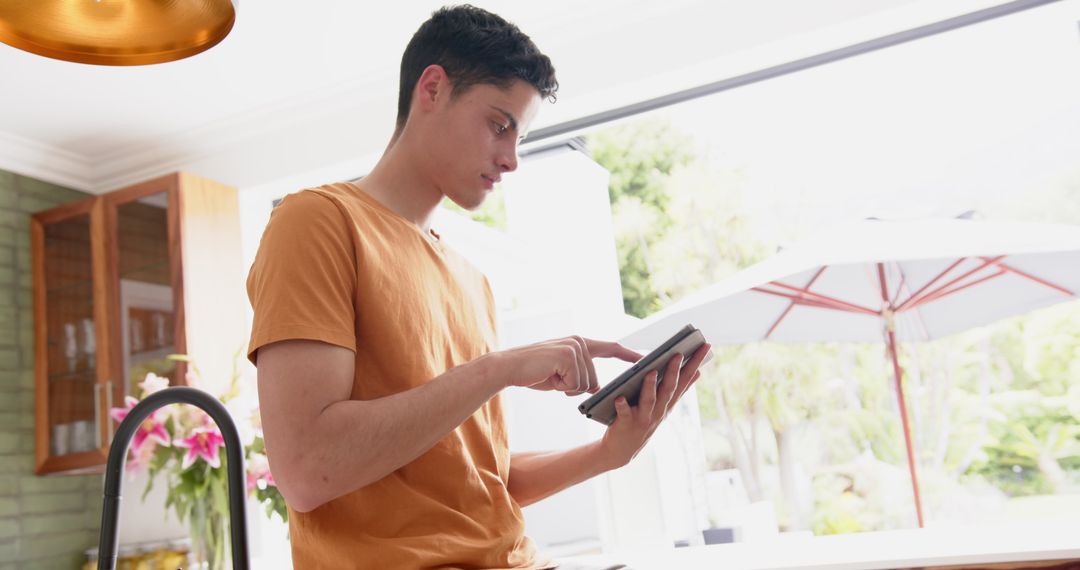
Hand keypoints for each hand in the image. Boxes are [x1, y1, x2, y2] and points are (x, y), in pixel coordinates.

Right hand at [496, 336, 641, 395]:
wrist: (509, 367)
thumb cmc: (534, 373)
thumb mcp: (563, 377)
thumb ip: (581, 377)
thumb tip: (598, 387)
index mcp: (580, 344)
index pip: (610, 349)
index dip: (628, 355)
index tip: (644, 359)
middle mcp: (579, 342)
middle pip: (593, 380)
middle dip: (573, 388)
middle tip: (554, 378)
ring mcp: (574, 347)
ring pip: (585, 384)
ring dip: (566, 387)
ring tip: (549, 376)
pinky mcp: (568, 356)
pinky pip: (575, 384)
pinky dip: (561, 387)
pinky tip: (548, 376)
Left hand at [598, 342, 711, 467]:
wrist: (623, 449)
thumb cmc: (643, 421)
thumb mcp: (664, 406)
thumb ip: (678, 390)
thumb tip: (697, 371)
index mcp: (668, 403)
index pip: (685, 380)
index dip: (695, 363)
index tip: (704, 346)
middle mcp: (659, 411)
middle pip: (669, 389)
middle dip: (674, 371)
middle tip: (678, 354)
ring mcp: (644, 418)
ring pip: (649, 400)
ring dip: (650, 386)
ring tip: (651, 372)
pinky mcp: (626, 424)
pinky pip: (624, 413)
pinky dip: (622, 406)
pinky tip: (619, 397)